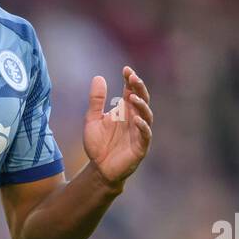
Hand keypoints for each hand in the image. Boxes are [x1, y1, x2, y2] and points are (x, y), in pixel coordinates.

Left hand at [83, 67, 151, 187]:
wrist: (99, 169)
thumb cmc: (98, 144)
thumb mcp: (92, 119)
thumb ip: (96, 101)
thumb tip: (98, 77)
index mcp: (125, 110)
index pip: (131, 91)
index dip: (130, 80)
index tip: (125, 69)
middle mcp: (135, 119)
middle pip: (142, 99)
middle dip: (139, 88)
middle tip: (133, 77)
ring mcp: (139, 132)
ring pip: (146, 115)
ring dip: (141, 105)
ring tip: (133, 97)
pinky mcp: (140, 147)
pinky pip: (145, 135)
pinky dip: (143, 127)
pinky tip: (137, 120)